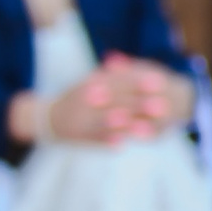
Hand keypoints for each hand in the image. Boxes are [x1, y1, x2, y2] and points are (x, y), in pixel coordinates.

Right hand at [47, 56, 191, 143]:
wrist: (47, 117)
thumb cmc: (76, 98)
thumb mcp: (91, 82)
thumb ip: (110, 76)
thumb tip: (129, 64)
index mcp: (93, 84)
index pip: (120, 81)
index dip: (139, 82)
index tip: (160, 82)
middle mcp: (87, 100)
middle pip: (117, 101)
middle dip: (140, 105)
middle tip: (163, 106)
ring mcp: (82, 119)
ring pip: (105, 122)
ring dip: (124, 125)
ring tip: (142, 127)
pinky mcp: (78, 136)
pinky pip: (92, 139)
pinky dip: (105, 142)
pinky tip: (120, 146)